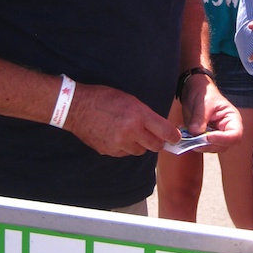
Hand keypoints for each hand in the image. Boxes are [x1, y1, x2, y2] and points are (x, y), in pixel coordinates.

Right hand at [63, 83, 178, 156]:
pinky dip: (125, 147)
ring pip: (140, 151)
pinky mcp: (109, 151)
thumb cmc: (104, 98)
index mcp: (138, 115)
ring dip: (140, 145)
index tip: (176, 137)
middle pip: (155, 146)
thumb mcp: (130, 100)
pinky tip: (117, 136)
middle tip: (156, 137)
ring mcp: (119, 143)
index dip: (174, 136)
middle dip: (158, 142)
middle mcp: (131, 131)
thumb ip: (146, 115)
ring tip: (131, 133)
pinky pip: (125, 153)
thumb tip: (162, 129)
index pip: (165, 132)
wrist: (76, 107)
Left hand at [181, 78, 242, 147]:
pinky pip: (198, 145)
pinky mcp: (203, 138)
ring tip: (186, 133)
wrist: (194, 90)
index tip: (207, 137)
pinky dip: (190, 143)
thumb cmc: (205, 92)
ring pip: (209, 148)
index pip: (235, 136)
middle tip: (193, 139)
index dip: (222, 139)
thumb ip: (200, 118)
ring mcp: (214, 135)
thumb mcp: (203, 102)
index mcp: (232, 120)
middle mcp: (225, 130)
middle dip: (207, 144)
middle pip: (222, 146)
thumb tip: (195, 132)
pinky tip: (183, 133)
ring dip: (197, 145)